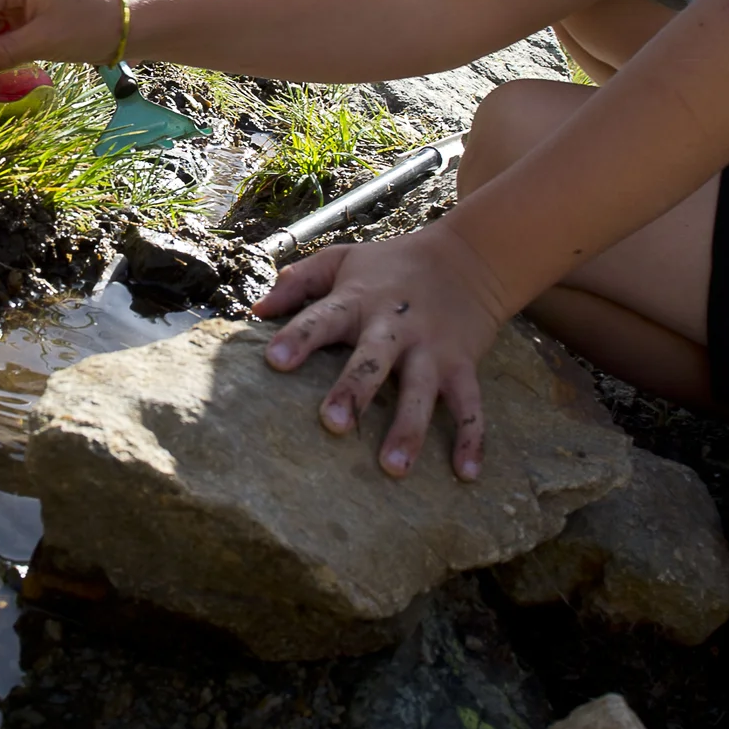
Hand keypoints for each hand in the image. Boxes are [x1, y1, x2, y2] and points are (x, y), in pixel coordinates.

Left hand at [255, 223, 506, 480]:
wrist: (470, 256)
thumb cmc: (393, 264)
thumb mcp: (343, 259)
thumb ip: (300, 282)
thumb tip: (256, 309)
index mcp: (358, 301)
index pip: (323, 318)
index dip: (299, 337)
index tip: (275, 360)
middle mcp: (395, 326)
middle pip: (374, 359)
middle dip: (355, 390)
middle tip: (333, 424)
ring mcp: (432, 348)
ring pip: (421, 391)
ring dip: (409, 428)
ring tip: (394, 467)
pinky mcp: (463, 365)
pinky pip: (470, 405)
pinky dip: (472, 438)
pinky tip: (465, 472)